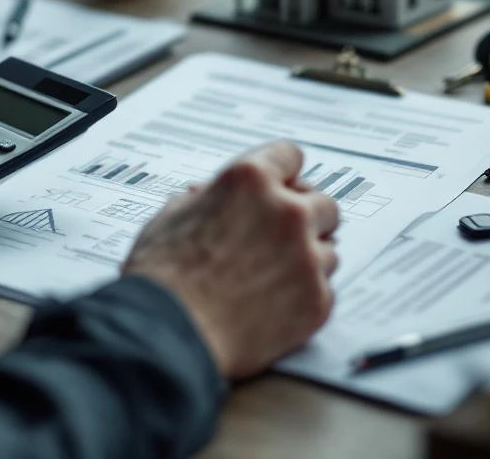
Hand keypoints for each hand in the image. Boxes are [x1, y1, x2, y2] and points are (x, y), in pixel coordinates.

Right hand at [123, 141, 338, 379]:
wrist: (169, 334)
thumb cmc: (161, 276)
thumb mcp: (170, 217)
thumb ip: (202, 199)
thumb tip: (208, 196)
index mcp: (250, 181)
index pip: (290, 156)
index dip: (282, 173)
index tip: (281, 187)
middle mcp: (287, 212)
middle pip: (323, 203)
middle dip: (305, 217)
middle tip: (280, 236)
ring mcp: (307, 257)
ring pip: (328, 250)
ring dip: (306, 259)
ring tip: (269, 278)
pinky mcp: (317, 300)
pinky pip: (324, 290)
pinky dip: (303, 296)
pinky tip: (273, 305)